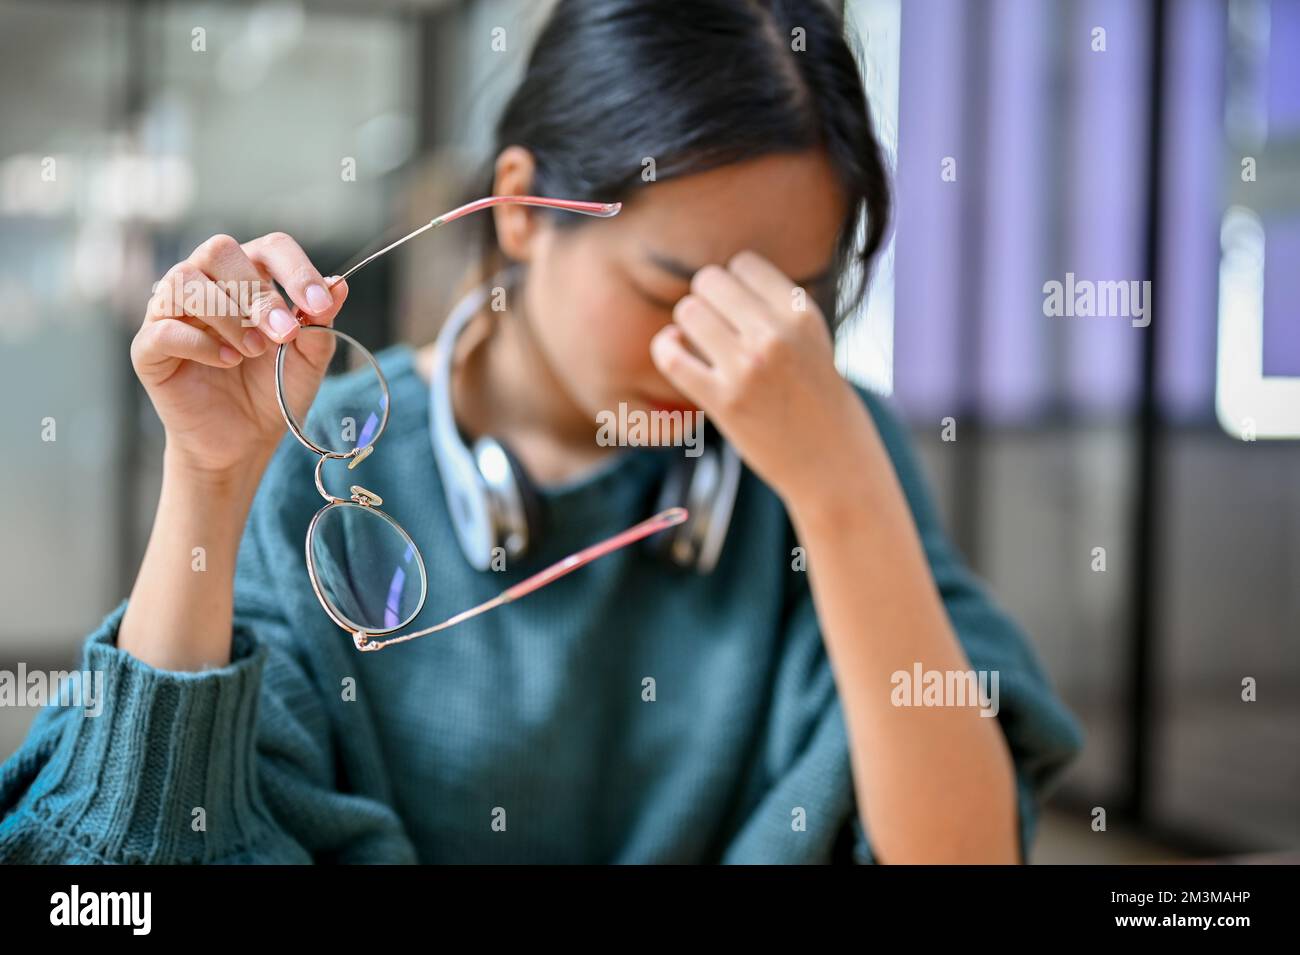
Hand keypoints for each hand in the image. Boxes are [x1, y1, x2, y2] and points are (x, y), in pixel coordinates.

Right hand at [131, 232, 348, 479]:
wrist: (244, 441)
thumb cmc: (274, 390)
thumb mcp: (308, 358)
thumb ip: (319, 322)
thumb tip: (338, 285)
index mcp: (248, 278)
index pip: (269, 247)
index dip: (296, 270)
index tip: (319, 306)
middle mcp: (205, 284)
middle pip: (220, 251)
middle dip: (258, 292)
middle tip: (283, 334)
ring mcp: (171, 312)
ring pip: (185, 281)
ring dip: (228, 316)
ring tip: (254, 351)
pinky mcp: (149, 348)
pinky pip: (164, 329)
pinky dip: (199, 344)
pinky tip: (226, 362)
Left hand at [649, 249, 873, 507]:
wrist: (832, 462)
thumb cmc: (818, 399)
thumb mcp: (813, 338)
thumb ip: (775, 308)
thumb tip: (716, 280)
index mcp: (801, 313)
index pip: (743, 264)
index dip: (732, 284)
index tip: (736, 309)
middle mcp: (776, 334)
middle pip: (709, 281)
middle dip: (705, 300)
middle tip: (714, 328)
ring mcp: (748, 368)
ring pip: (688, 311)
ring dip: (686, 324)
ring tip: (699, 344)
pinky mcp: (724, 402)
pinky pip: (671, 356)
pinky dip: (666, 348)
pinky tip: (676, 353)